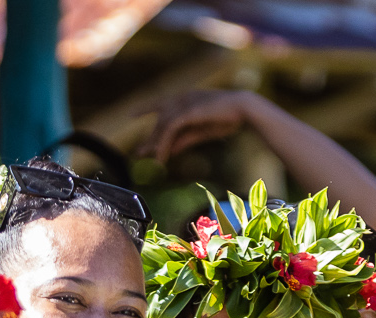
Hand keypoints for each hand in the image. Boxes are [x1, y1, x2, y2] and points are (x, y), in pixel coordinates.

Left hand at [140, 90, 260, 163]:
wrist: (243, 109)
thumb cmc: (228, 118)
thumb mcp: (202, 132)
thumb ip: (185, 139)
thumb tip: (169, 151)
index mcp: (187, 99)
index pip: (161, 103)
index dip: (146, 107)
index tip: (132, 114)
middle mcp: (182, 98)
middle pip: (161, 120)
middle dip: (151, 138)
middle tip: (140, 153)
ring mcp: (184, 103)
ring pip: (163, 126)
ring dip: (157, 145)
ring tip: (154, 162)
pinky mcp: (187, 111)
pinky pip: (169, 129)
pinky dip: (164, 144)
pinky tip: (162, 158)